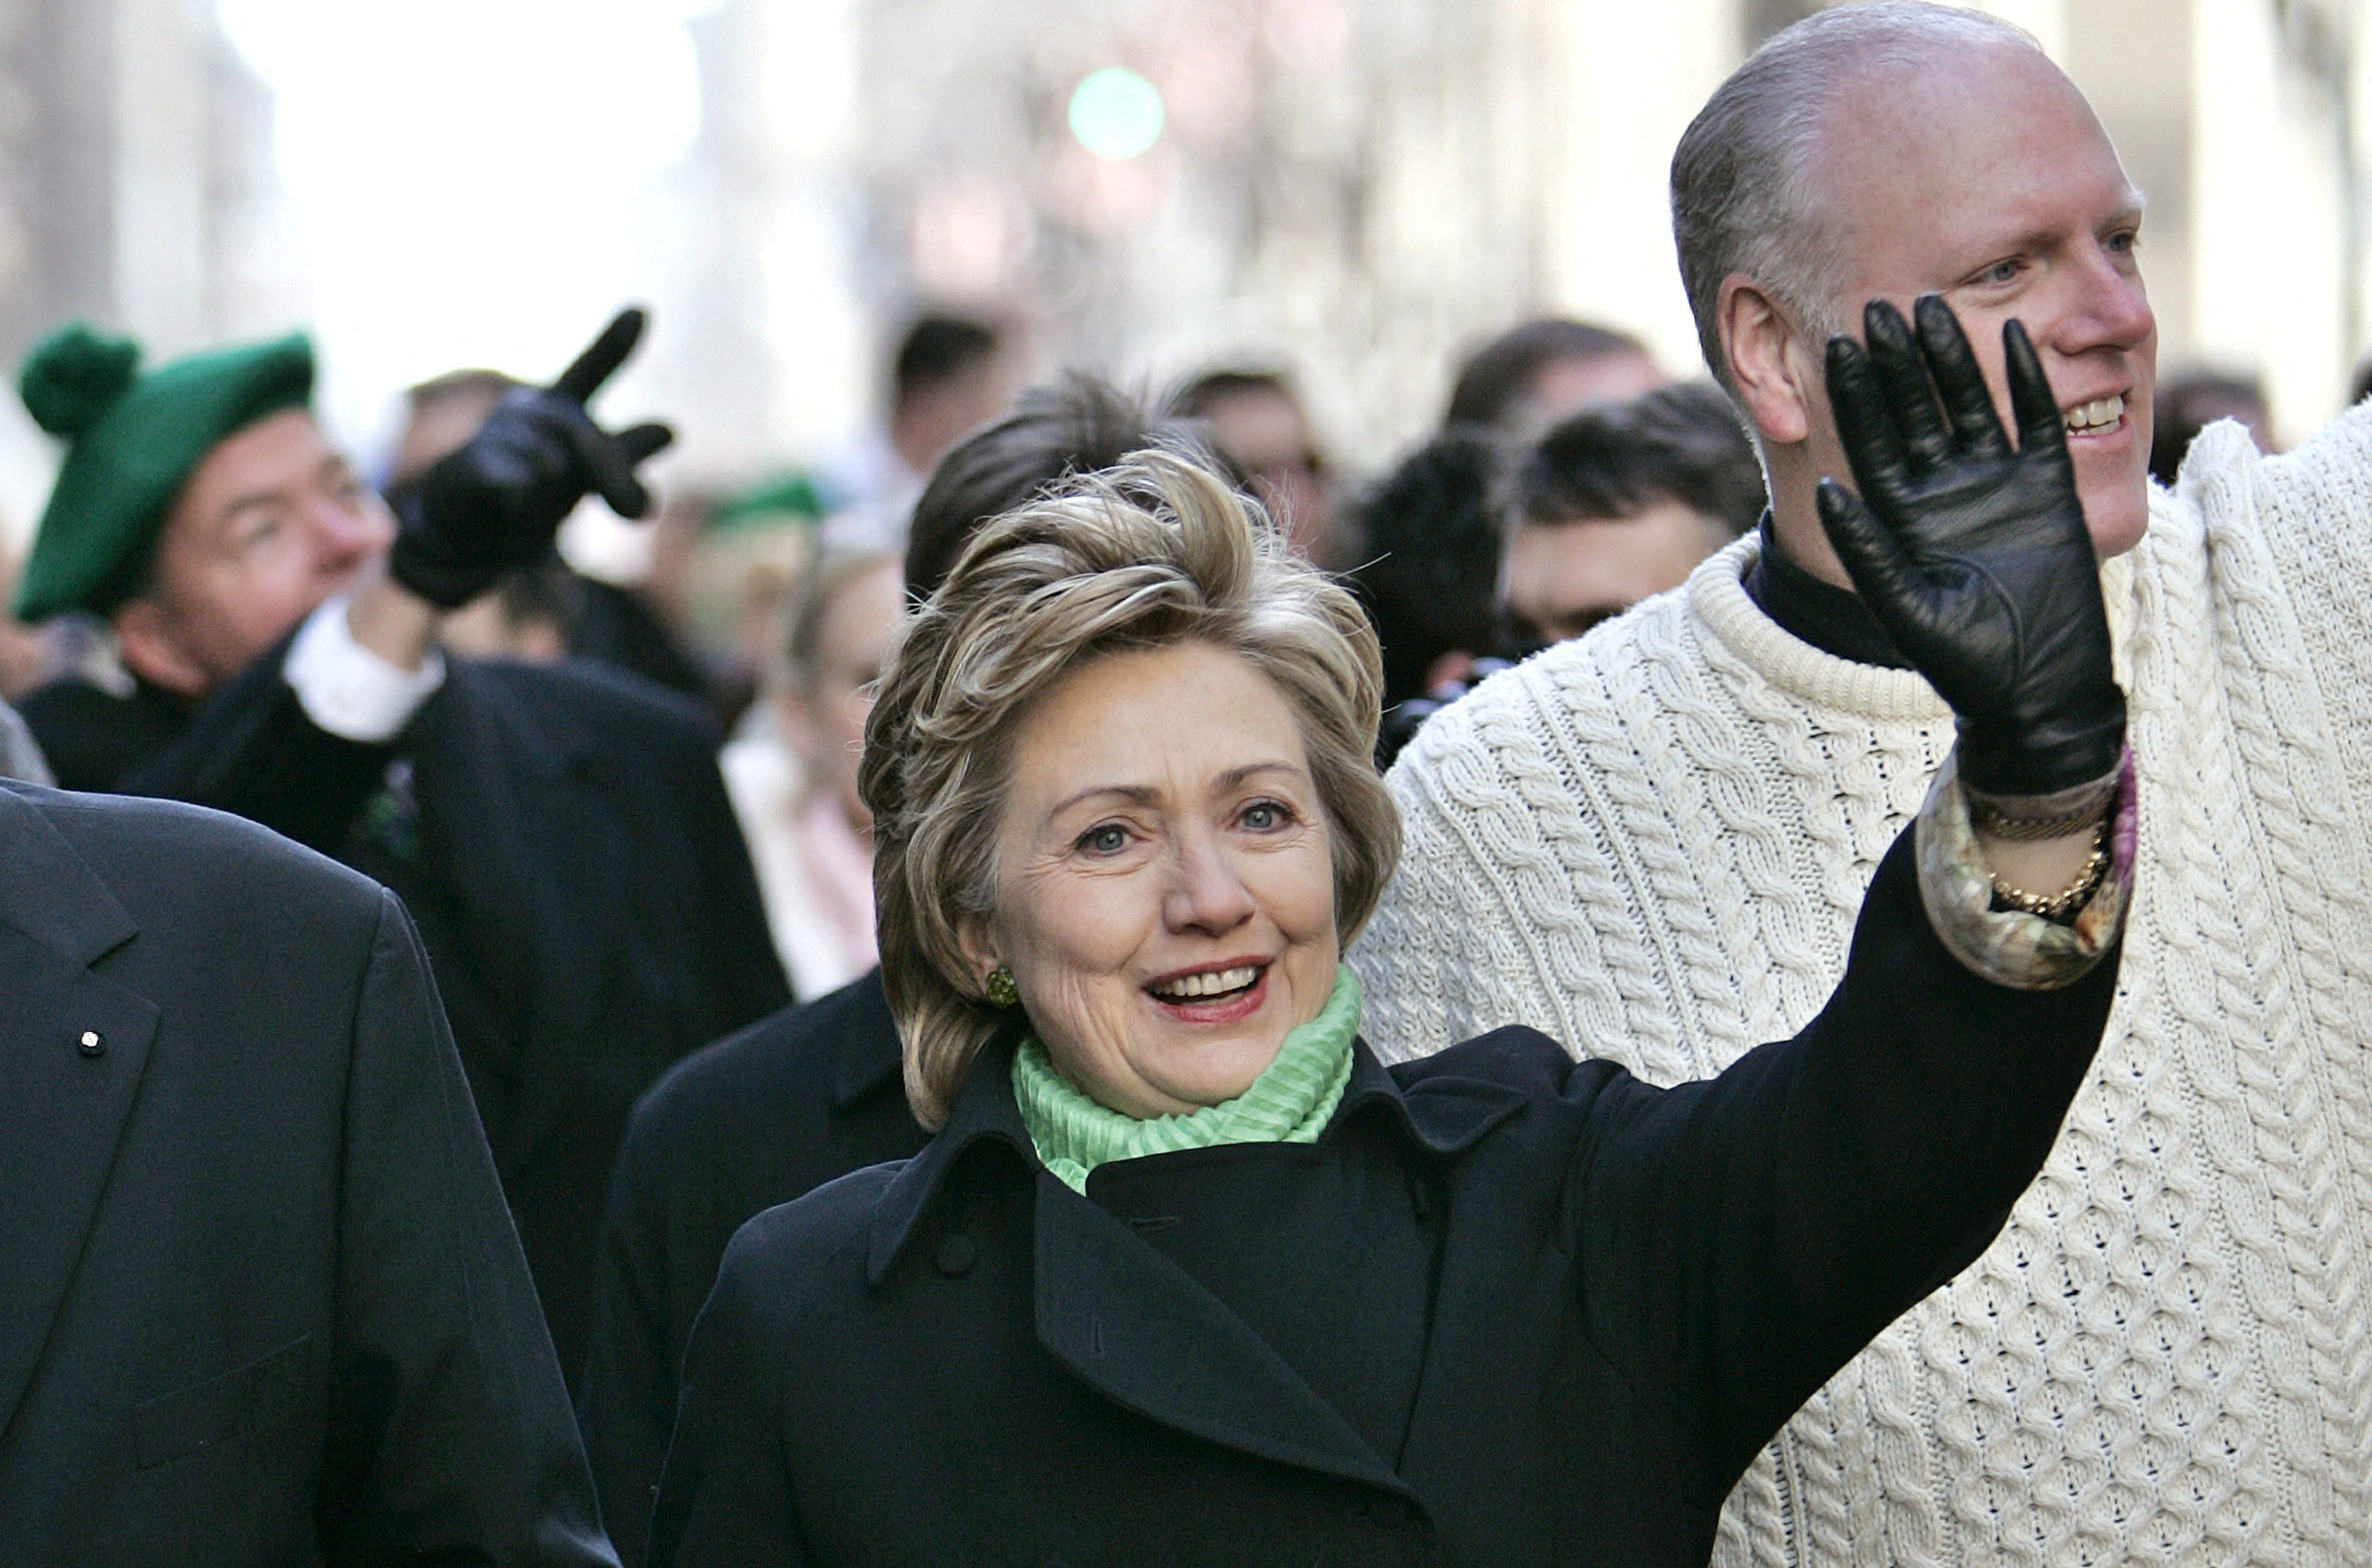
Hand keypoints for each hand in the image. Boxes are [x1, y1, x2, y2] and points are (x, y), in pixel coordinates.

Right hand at [387, 308, 674, 610]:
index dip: (613, 344)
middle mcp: (529, 415)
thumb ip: (624, 458)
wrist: (464, 525)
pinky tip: (523, 489)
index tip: (641, 311)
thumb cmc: (534, 488)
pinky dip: (513, 480)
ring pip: (542, 452)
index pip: (590, 373)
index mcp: (561, 409)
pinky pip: (495, 473)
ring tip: (558, 478)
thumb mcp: (584, 475)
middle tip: (641, 509)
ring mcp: (497, 440)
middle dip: (611, 470)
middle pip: (579, 432)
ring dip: (560, 471)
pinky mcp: (469, 472)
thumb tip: (670, 429)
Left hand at [1816, 294, 2124, 796]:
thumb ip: (1868, 548)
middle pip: (1917, 409)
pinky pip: (2040, 423)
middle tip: (1878, 302)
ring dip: (1954, 357)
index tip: (1837, 343)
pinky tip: (2019, 337)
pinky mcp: (2050, 487)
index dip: (1856, 393)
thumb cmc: (1963, 661)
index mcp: (1902, 515)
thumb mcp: (1906, 605)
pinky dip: (2033, 383)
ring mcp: (1998, 484)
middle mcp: (1945, 490)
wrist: (2037, 688)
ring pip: (1972, 404)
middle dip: (1897, 359)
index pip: (1872, 439)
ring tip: (1936, 305)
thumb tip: (1825, 489)